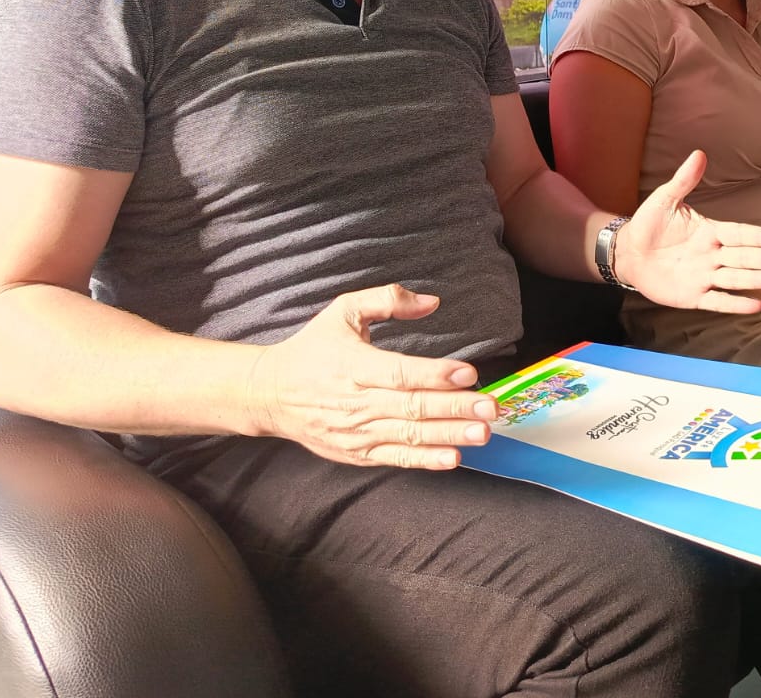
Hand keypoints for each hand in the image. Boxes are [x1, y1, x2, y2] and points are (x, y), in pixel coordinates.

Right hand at [245, 284, 497, 469]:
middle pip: (411, 407)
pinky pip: (395, 458)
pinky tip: (452, 458)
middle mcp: (355, 401)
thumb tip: (431, 302)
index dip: (435, 374)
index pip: (399, 372)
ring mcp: (355, 432)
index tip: (468, 373)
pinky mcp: (356, 453)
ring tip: (482, 433)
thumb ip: (386, 300)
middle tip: (490, 407)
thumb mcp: (343, 310)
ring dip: (449, 436)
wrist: (270, 394)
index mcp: (353, 364)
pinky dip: (424, 460)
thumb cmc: (313, 348)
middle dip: (454, 408)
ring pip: (408, 436)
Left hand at [614, 151, 760, 314]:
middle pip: (744, 257)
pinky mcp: (693, 296)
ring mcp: (705, 276)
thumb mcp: (665, 199)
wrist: (628, 252)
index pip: (740, 233)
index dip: (760, 236)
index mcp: (710, 231)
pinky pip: (718, 301)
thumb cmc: (649, 224)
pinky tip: (756, 305)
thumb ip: (684, 180)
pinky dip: (736, 304)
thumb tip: (699, 154)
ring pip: (736, 278)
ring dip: (757, 279)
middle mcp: (712, 255)